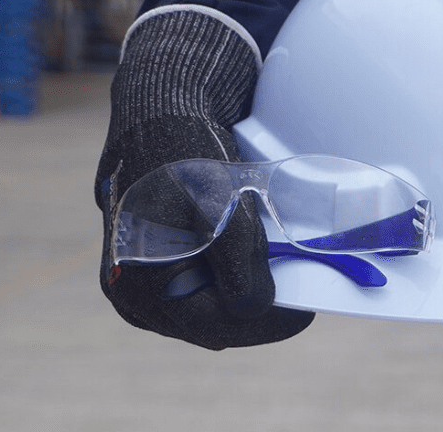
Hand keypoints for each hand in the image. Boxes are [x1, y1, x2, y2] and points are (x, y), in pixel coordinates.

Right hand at [95, 8, 313, 349]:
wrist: (161, 115)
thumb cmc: (185, 157)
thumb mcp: (219, 209)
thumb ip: (238, 265)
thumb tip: (257, 307)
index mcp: (141, 285)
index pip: (219, 327)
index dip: (270, 323)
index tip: (307, 310)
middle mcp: (135, 293)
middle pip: (214, 324)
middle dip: (261, 311)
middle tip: (303, 293)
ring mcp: (143, 282)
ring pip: (210, 308)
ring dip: (249, 296)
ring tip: (285, 277)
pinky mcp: (157, 265)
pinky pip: (203, 288)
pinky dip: (233, 280)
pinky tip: (257, 263)